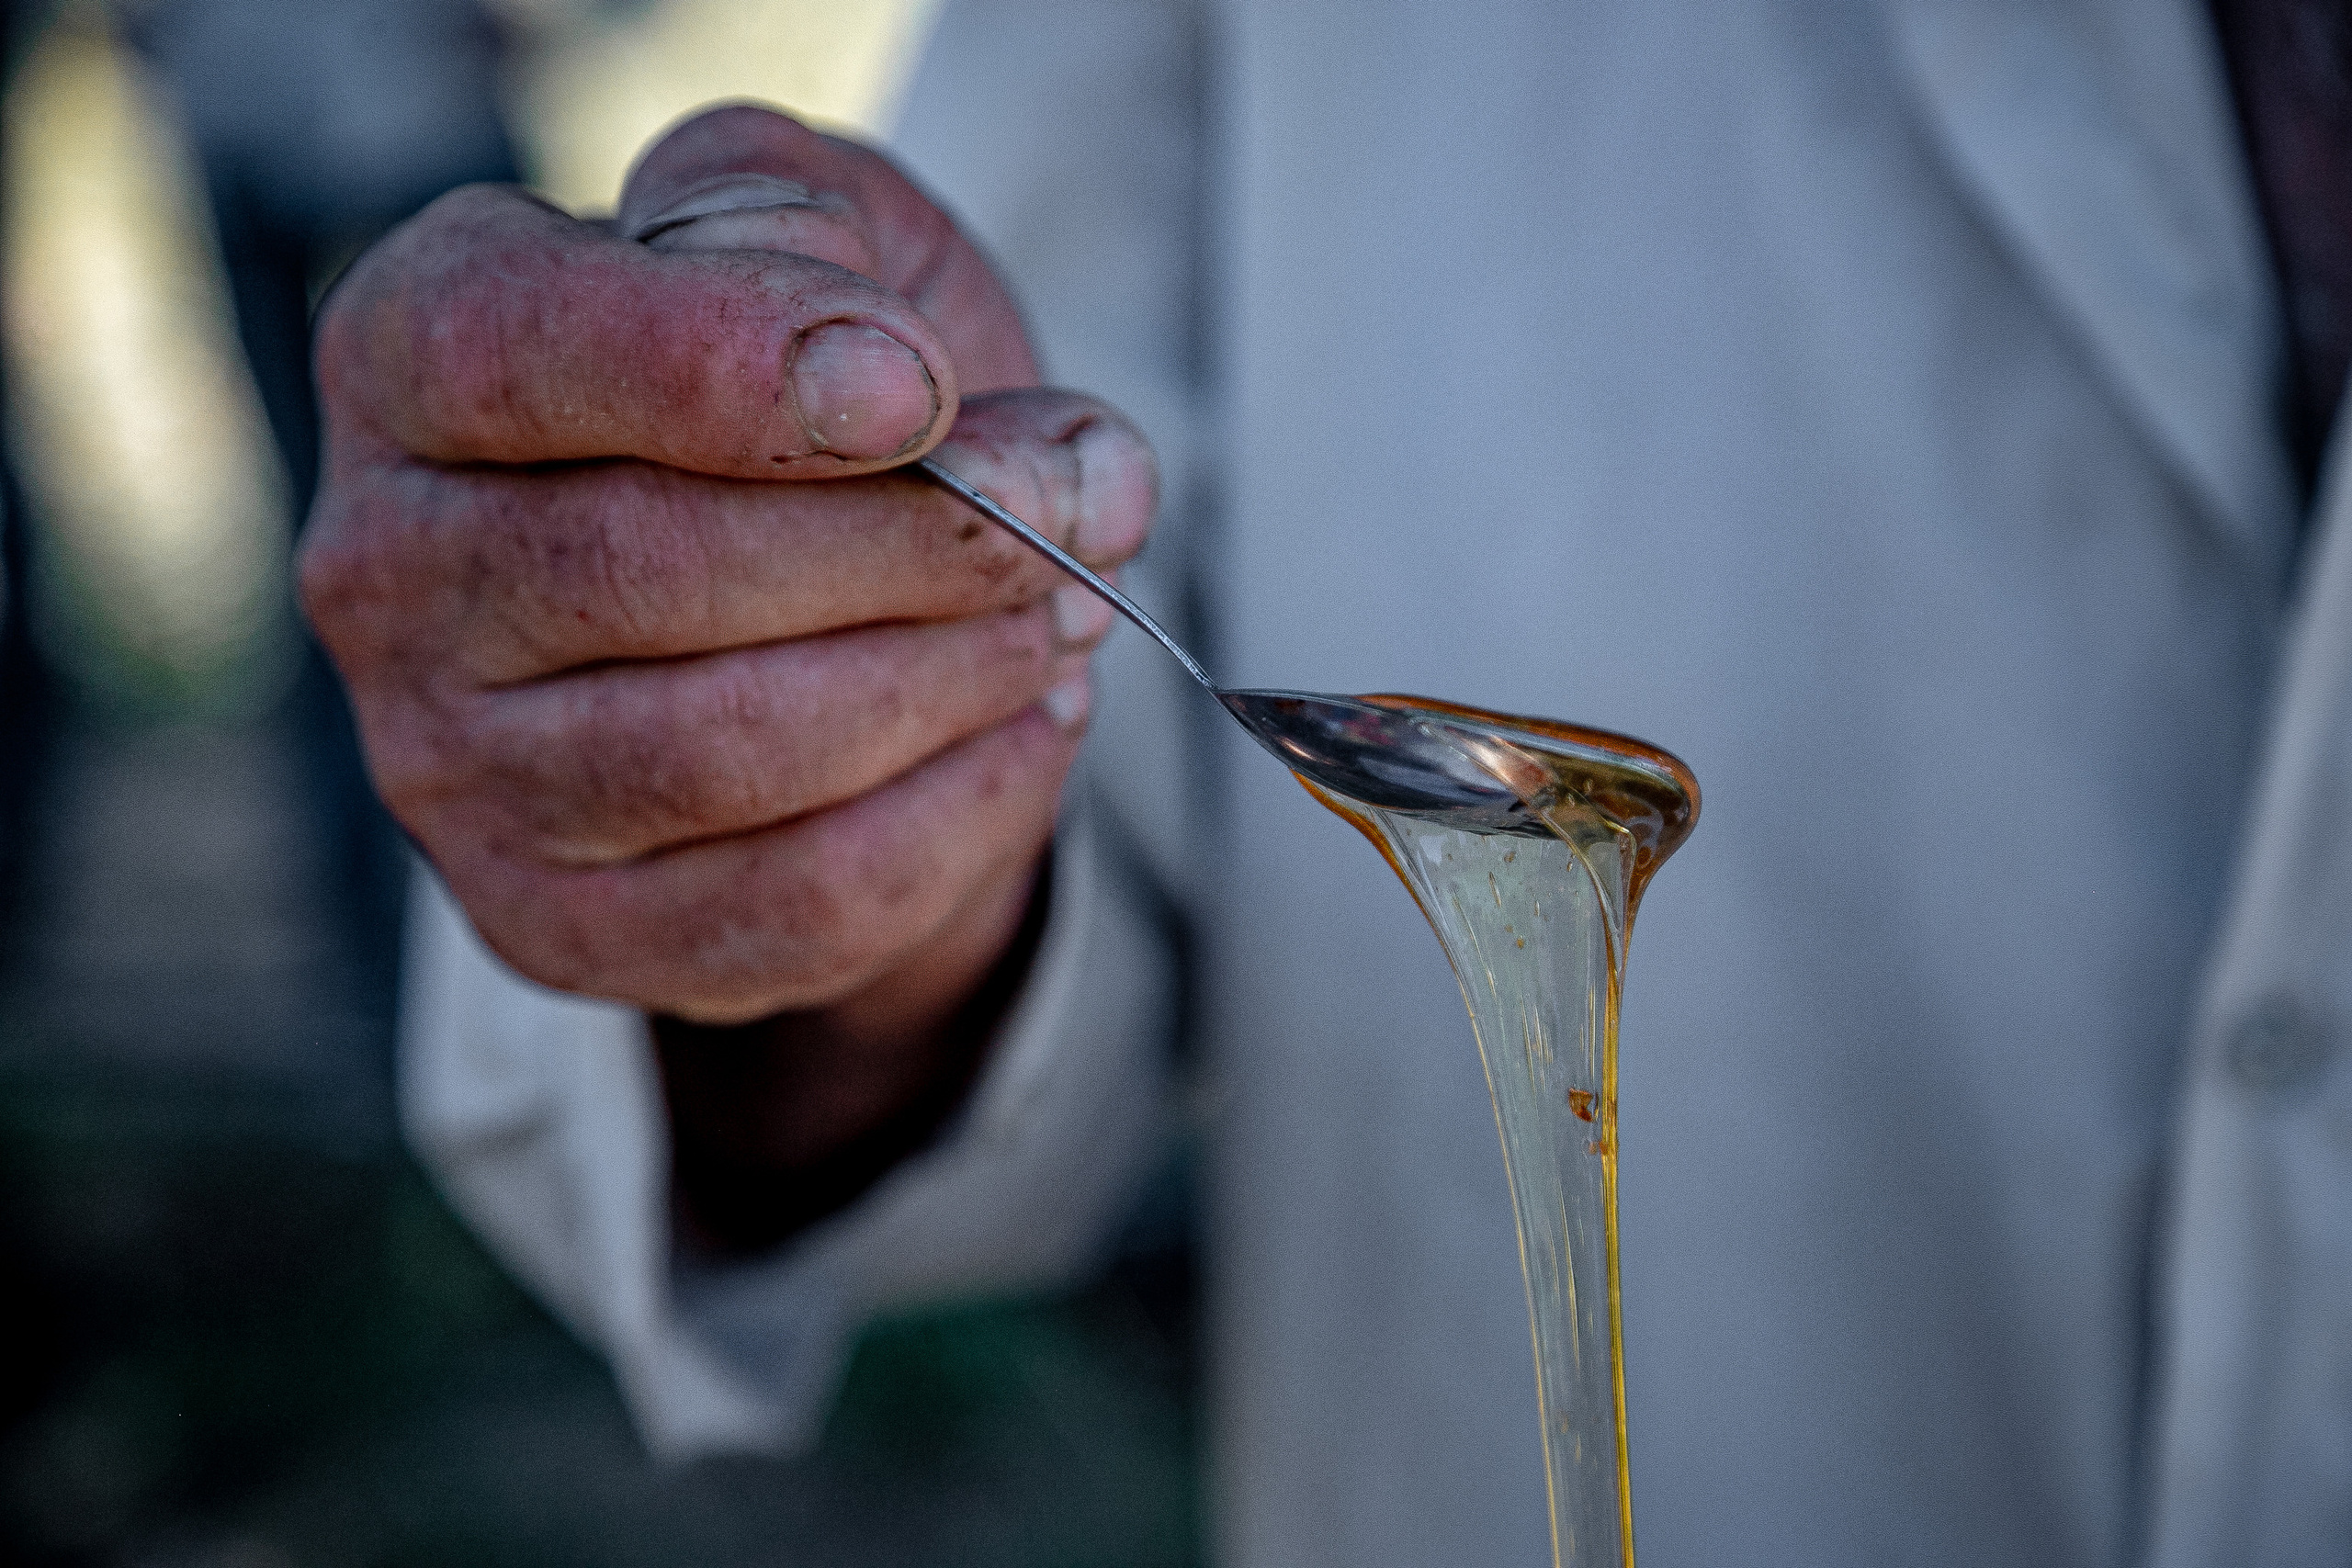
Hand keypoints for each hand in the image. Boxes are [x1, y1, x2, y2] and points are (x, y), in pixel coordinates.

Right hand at [302, 106, 1155, 1240]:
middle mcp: (389, 569)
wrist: (796, 600)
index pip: (518, 349)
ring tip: (1055, 616)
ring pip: (728, 752)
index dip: (731, 364)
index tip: (920, 384)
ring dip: (948, 680)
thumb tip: (974, 425)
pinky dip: (955, 819)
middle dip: (913, 542)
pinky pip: (793, 904)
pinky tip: (1026, 730)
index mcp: (412, 352)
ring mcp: (450, 770)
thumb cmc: (799, 387)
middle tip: (1067, 509)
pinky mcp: (556, 922)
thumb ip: (842, 237)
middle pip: (647, 567)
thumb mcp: (816, 232)